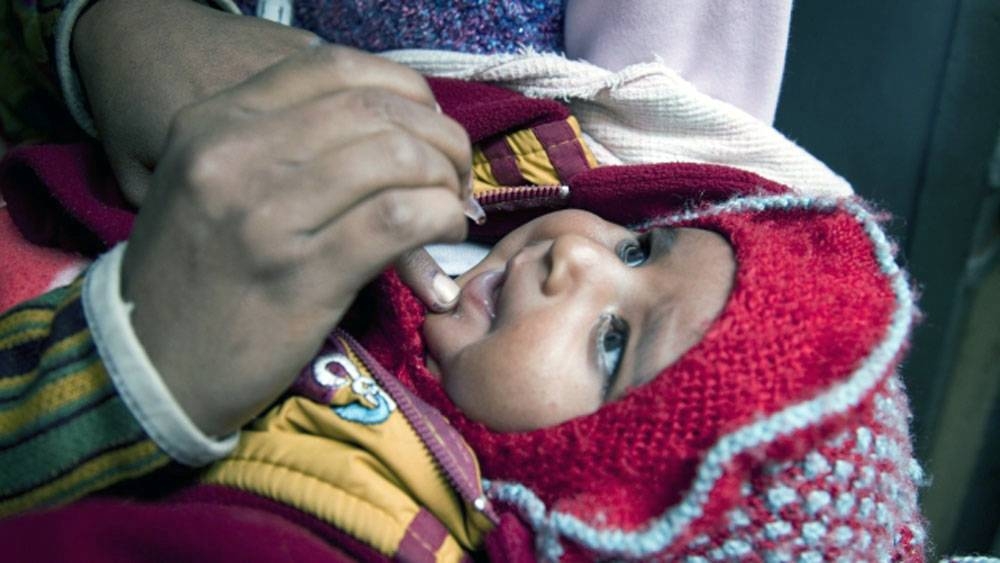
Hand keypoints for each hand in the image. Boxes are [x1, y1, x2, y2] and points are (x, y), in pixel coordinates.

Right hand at [75, 0, 462, 312]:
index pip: (337, 68)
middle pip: (377, 110)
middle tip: (453, 172)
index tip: (426, 125)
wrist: (149, 368)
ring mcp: (267, 214)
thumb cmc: (194, 274)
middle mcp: (237, 155)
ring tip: (449, 205)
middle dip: (438, 137)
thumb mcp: (209, 181)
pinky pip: (400, 219)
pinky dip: (440, 218)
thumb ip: (278, 141)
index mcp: (216, 121)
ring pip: (396, 158)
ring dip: (445, 178)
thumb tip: (389, 126)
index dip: (404, 90)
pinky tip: (444, 232)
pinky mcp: (302, 274)